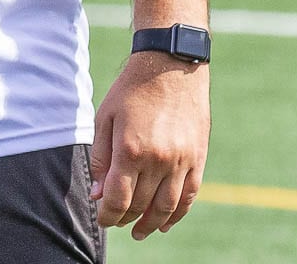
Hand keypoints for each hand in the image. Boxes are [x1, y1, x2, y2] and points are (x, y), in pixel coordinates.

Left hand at [90, 51, 209, 239]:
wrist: (170, 65)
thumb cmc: (132, 89)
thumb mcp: (106, 117)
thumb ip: (101, 158)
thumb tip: (98, 194)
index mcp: (131, 149)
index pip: (118, 198)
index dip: (108, 214)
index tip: (102, 217)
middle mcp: (158, 159)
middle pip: (141, 205)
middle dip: (125, 217)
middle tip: (116, 220)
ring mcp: (182, 161)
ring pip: (166, 207)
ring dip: (151, 224)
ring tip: (139, 231)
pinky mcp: (197, 159)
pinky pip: (189, 197)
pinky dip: (177, 215)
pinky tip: (165, 223)